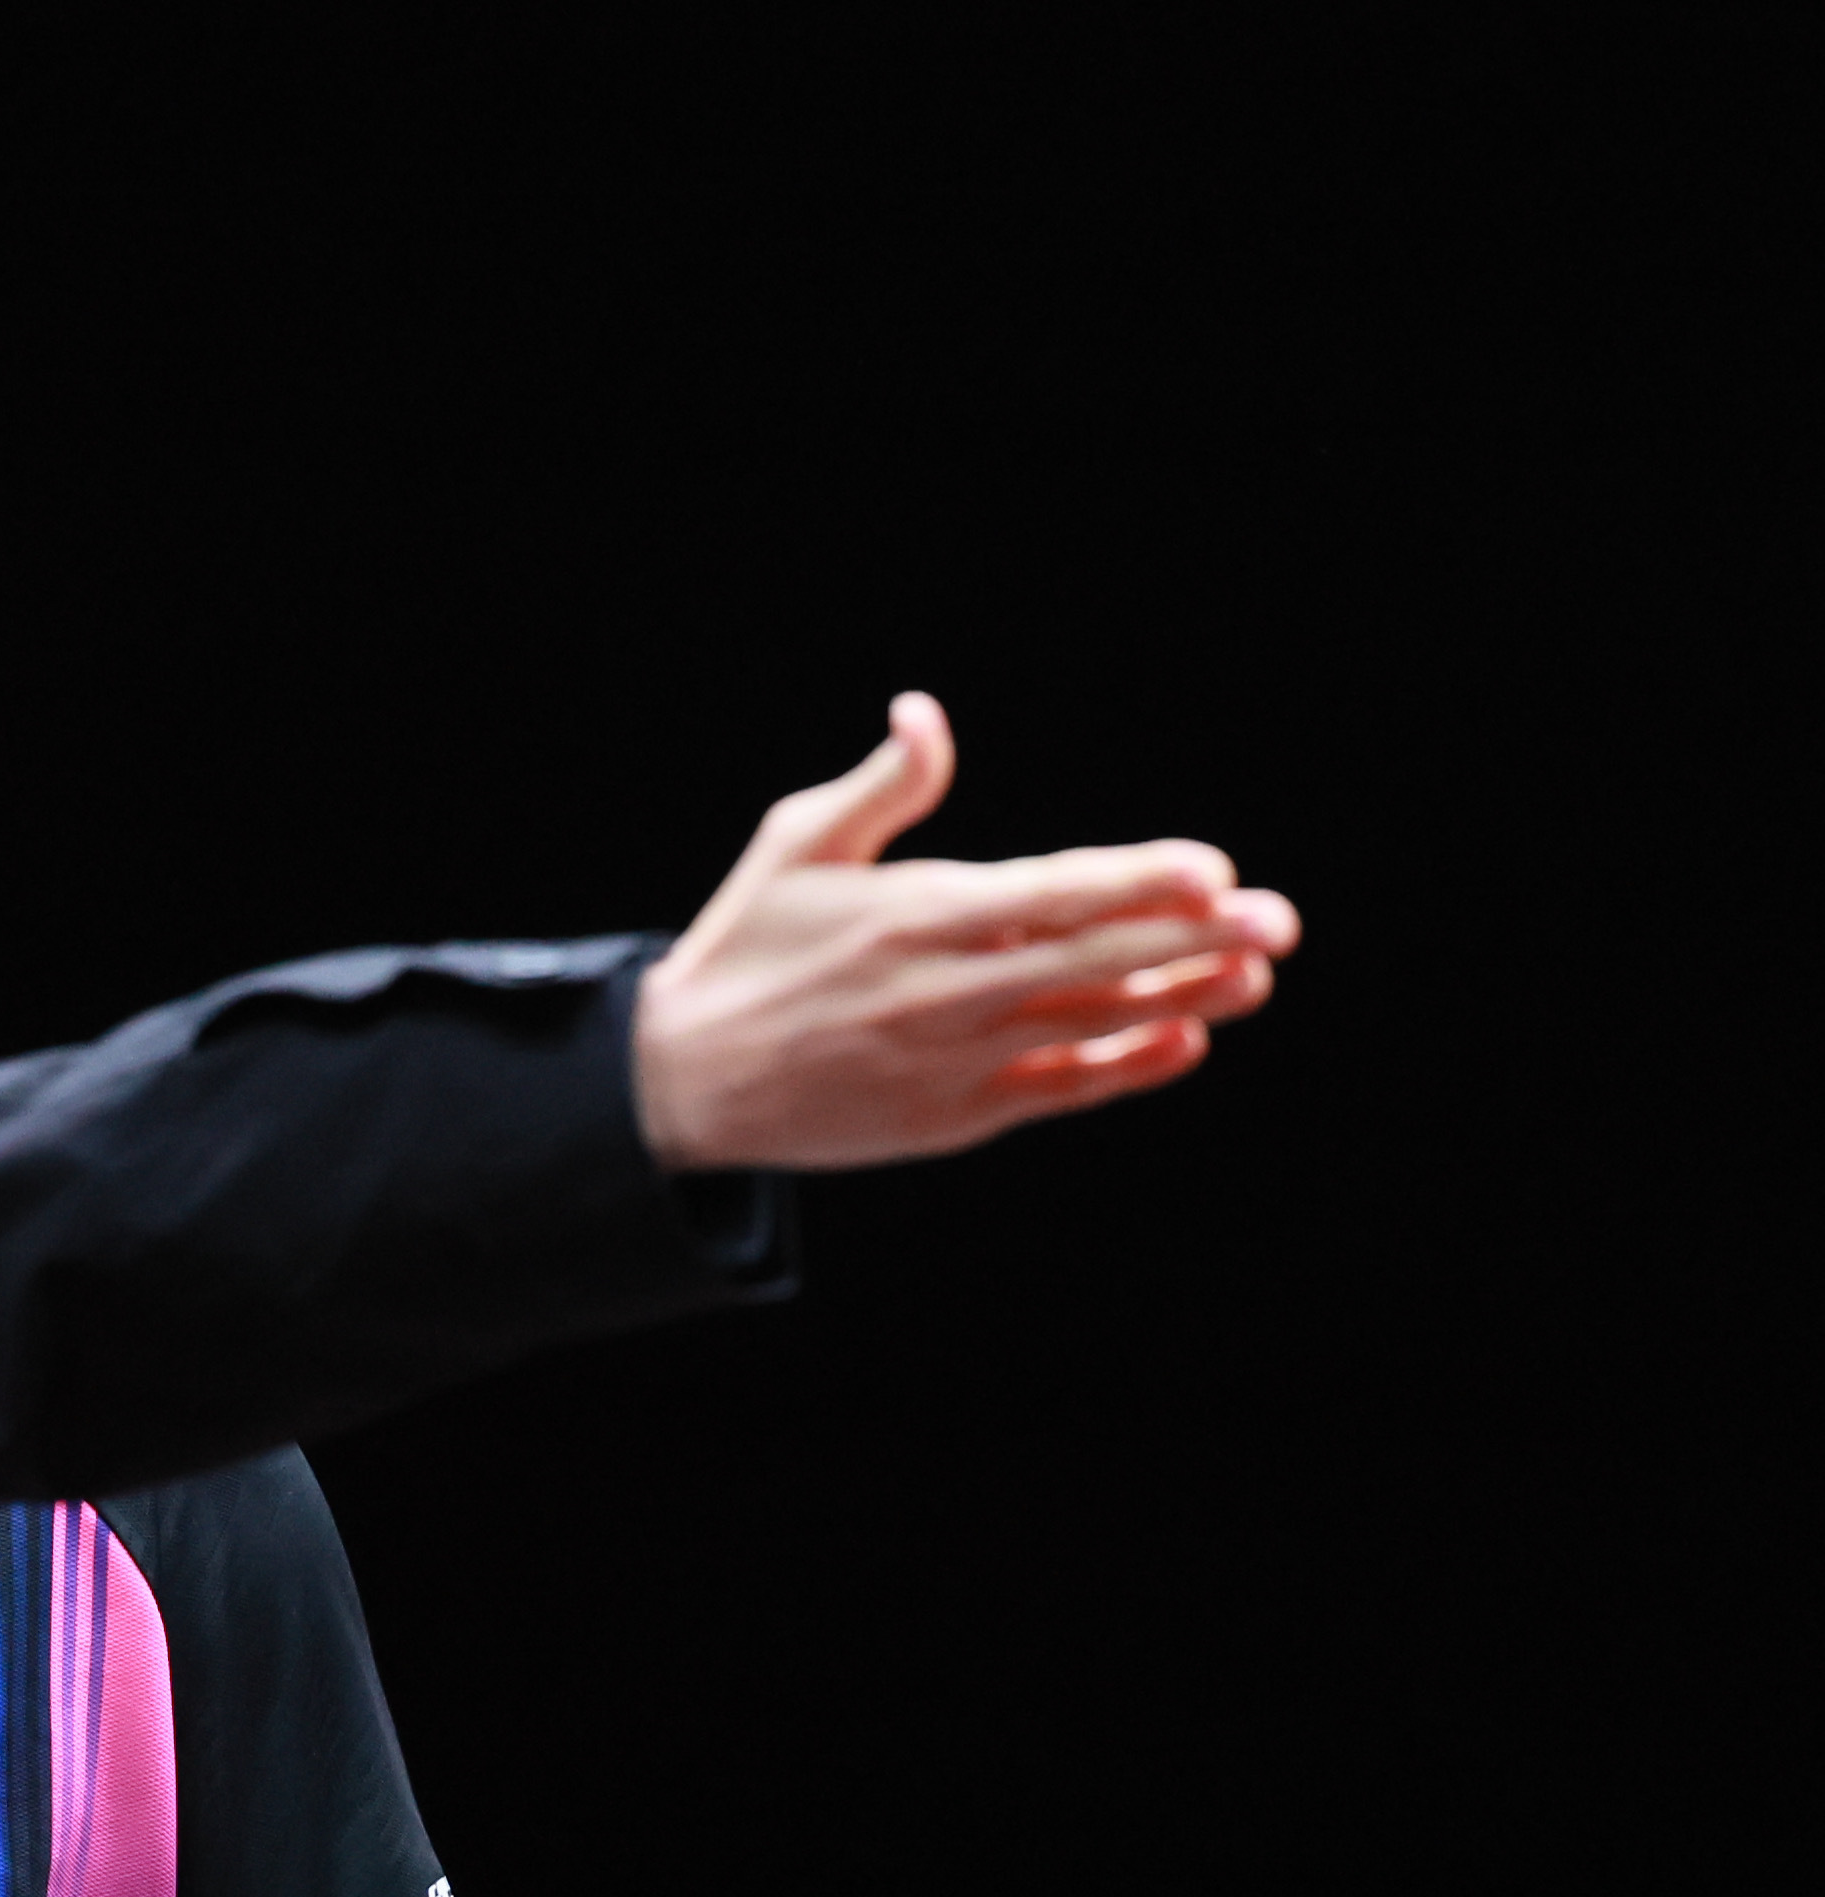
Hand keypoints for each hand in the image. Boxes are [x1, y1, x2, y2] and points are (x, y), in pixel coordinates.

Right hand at [632, 693, 1299, 1170]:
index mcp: (911, 915)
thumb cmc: (746, 948)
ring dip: (1180, 1000)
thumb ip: (879, 786)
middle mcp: (942, 990)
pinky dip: (1123, 1067)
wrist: (684, 1080)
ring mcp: (952, 1059)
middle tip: (1276, 920)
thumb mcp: (794, 847)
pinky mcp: (951, 1116)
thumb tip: (925, 716)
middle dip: (1191, 939)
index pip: (1048, 895)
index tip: (1210, 867)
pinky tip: (1182, 1044)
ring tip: (1255, 977)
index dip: (1134, 882)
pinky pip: (1057, 1088)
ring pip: (1089, 1023)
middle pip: (1091, 959)